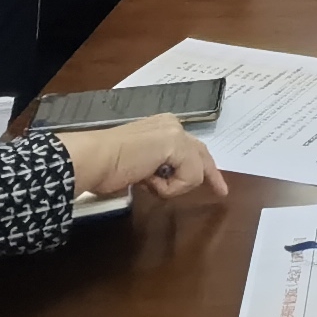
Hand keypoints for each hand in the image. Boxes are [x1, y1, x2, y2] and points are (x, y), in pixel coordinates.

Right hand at [60, 114, 224, 205]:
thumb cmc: (106, 166)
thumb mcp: (139, 165)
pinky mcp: (176, 144)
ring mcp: (175, 133)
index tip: (217, 186)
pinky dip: (170, 188)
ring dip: (172, 187)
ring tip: (145, 181)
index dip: (203, 168)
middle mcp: (171, 125)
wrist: (94, 158)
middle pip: (202, 154)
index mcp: (162, 127)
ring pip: (196, 171)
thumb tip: (164, 178)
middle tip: (222, 192)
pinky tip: (148, 179)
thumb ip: (156, 166)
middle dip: (212, 176)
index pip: (191, 148)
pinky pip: (189, 177)